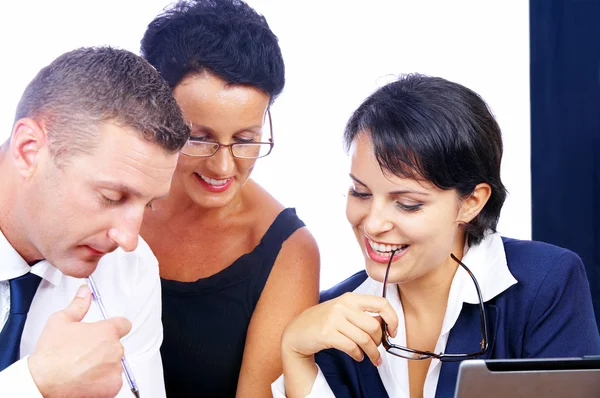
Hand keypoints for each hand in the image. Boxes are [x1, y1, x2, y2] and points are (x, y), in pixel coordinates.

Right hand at [28, 285, 131, 397]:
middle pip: (116, 345)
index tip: (106, 332)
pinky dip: (103, 382)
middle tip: (85, 353)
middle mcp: (114, 349)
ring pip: (115, 363)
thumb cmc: (51, 355)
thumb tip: (85, 293)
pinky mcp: (113, 386)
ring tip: (83, 367)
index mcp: (106, 331)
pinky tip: (87, 379)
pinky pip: (114, 381)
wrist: (42, 382)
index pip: (124, 324)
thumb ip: (78, 305)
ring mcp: (115, 368)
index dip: (115, 327)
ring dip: (104, 365)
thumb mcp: (60, 321)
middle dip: (104, 348)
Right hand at [282, 292, 397, 366]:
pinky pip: (352, 347)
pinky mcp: (327, 334)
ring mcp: (334, 319)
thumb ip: (362, 314)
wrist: (297, 331)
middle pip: (374, 325)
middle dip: (379, 341)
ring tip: (371, 358)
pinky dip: (358, 355)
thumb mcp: (343, 310)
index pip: (381, 303)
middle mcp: (343, 306)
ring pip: (364, 339)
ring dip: (372, 353)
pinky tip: (357, 356)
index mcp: (350, 298)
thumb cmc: (323, 321)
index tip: (393, 331)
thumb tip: (384, 325)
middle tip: (377, 348)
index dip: (392, 318)